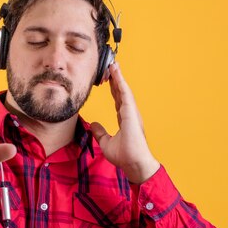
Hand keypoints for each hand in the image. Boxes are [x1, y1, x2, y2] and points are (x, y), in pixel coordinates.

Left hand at [90, 62, 160, 183]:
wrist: (134, 163)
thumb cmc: (125, 156)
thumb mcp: (106, 142)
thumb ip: (100, 132)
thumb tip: (93, 124)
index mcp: (125, 119)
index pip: (118, 100)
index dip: (114, 88)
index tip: (109, 78)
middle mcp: (130, 114)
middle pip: (121, 92)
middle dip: (115, 79)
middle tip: (110, 66)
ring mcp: (132, 112)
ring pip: (124, 90)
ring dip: (118, 77)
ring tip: (113, 64)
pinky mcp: (131, 113)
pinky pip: (125, 94)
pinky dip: (120, 82)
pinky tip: (116, 73)